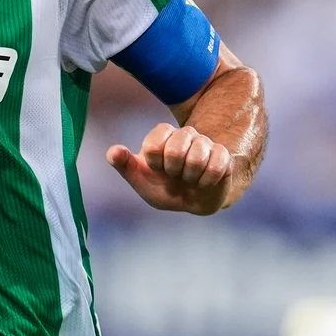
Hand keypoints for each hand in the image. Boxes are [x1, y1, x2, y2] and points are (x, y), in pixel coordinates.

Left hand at [106, 122, 233, 214]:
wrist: (194, 201)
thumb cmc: (164, 188)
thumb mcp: (141, 180)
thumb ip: (125, 165)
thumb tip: (112, 151)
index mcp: (162, 135)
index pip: (153, 145)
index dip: (154, 163)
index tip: (157, 169)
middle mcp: (184, 134)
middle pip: (175, 150)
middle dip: (173, 171)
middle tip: (175, 175)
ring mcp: (205, 143)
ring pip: (196, 158)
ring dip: (190, 178)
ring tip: (189, 179)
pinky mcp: (223, 155)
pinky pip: (216, 167)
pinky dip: (206, 181)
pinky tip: (203, 182)